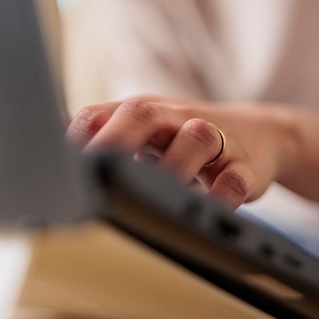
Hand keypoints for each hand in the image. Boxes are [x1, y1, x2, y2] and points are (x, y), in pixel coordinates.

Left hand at [68, 96, 300, 209]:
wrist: (261, 132)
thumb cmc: (188, 133)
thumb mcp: (146, 126)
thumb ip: (103, 130)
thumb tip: (57, 140)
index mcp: (145, 111)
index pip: (101, 113)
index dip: (78, 136)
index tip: (62, 164)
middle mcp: (176, 118)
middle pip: (142, 114)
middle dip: (115, 138)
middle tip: (95, 167)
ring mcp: (214, 140)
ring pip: (196, 139)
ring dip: (173, 165)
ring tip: (158, 192)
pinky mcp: (245, 166)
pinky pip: (235, 179)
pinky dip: (222, 194)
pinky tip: (209, 207)